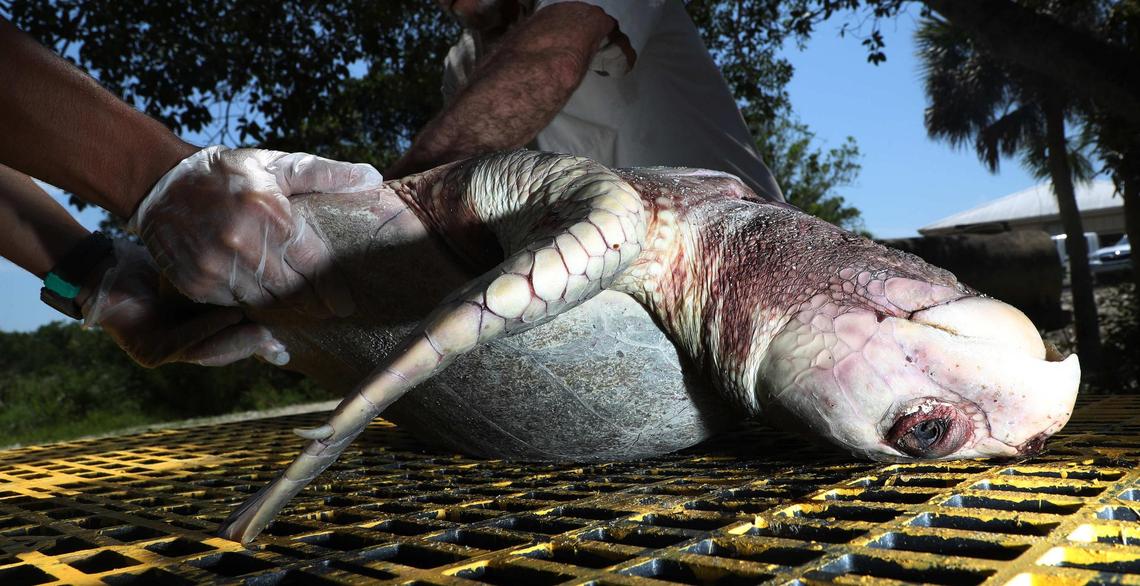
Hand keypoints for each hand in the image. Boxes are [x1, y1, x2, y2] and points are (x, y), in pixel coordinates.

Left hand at [82, 239, 290, 367]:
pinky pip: (182, 343)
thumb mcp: (197, 279)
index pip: (231, 345)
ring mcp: (163, 354)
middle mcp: (180, 350)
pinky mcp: (147, 352)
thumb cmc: (155, 267)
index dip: (256, 344)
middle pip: (222, 354)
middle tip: (276, 341)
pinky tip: (229, 316)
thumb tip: (270, 290)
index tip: (282, 342)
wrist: (107, 268)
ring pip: (206, 353)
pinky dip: (206, 330)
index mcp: (195, 336)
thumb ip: (225, 292)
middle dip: (251, 347)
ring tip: (259, 329)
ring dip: (234, 341)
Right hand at [129, 146, 382, 316]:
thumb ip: (325, 174)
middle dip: (313, 305)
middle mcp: (243, 243)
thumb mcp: (278, 165)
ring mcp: (216, 266)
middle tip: (329, 312)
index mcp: (271, 214)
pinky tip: (264, 302)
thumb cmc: (229, 173)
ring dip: (285, 309)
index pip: (314, 266)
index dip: (333, 290)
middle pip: (292, 291)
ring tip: (301, 311)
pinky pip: (234, 306)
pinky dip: (250, 306)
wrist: (161, 182)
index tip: (346, 305)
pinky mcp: (196, 283)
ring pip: (264, 303)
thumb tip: (372, 178)